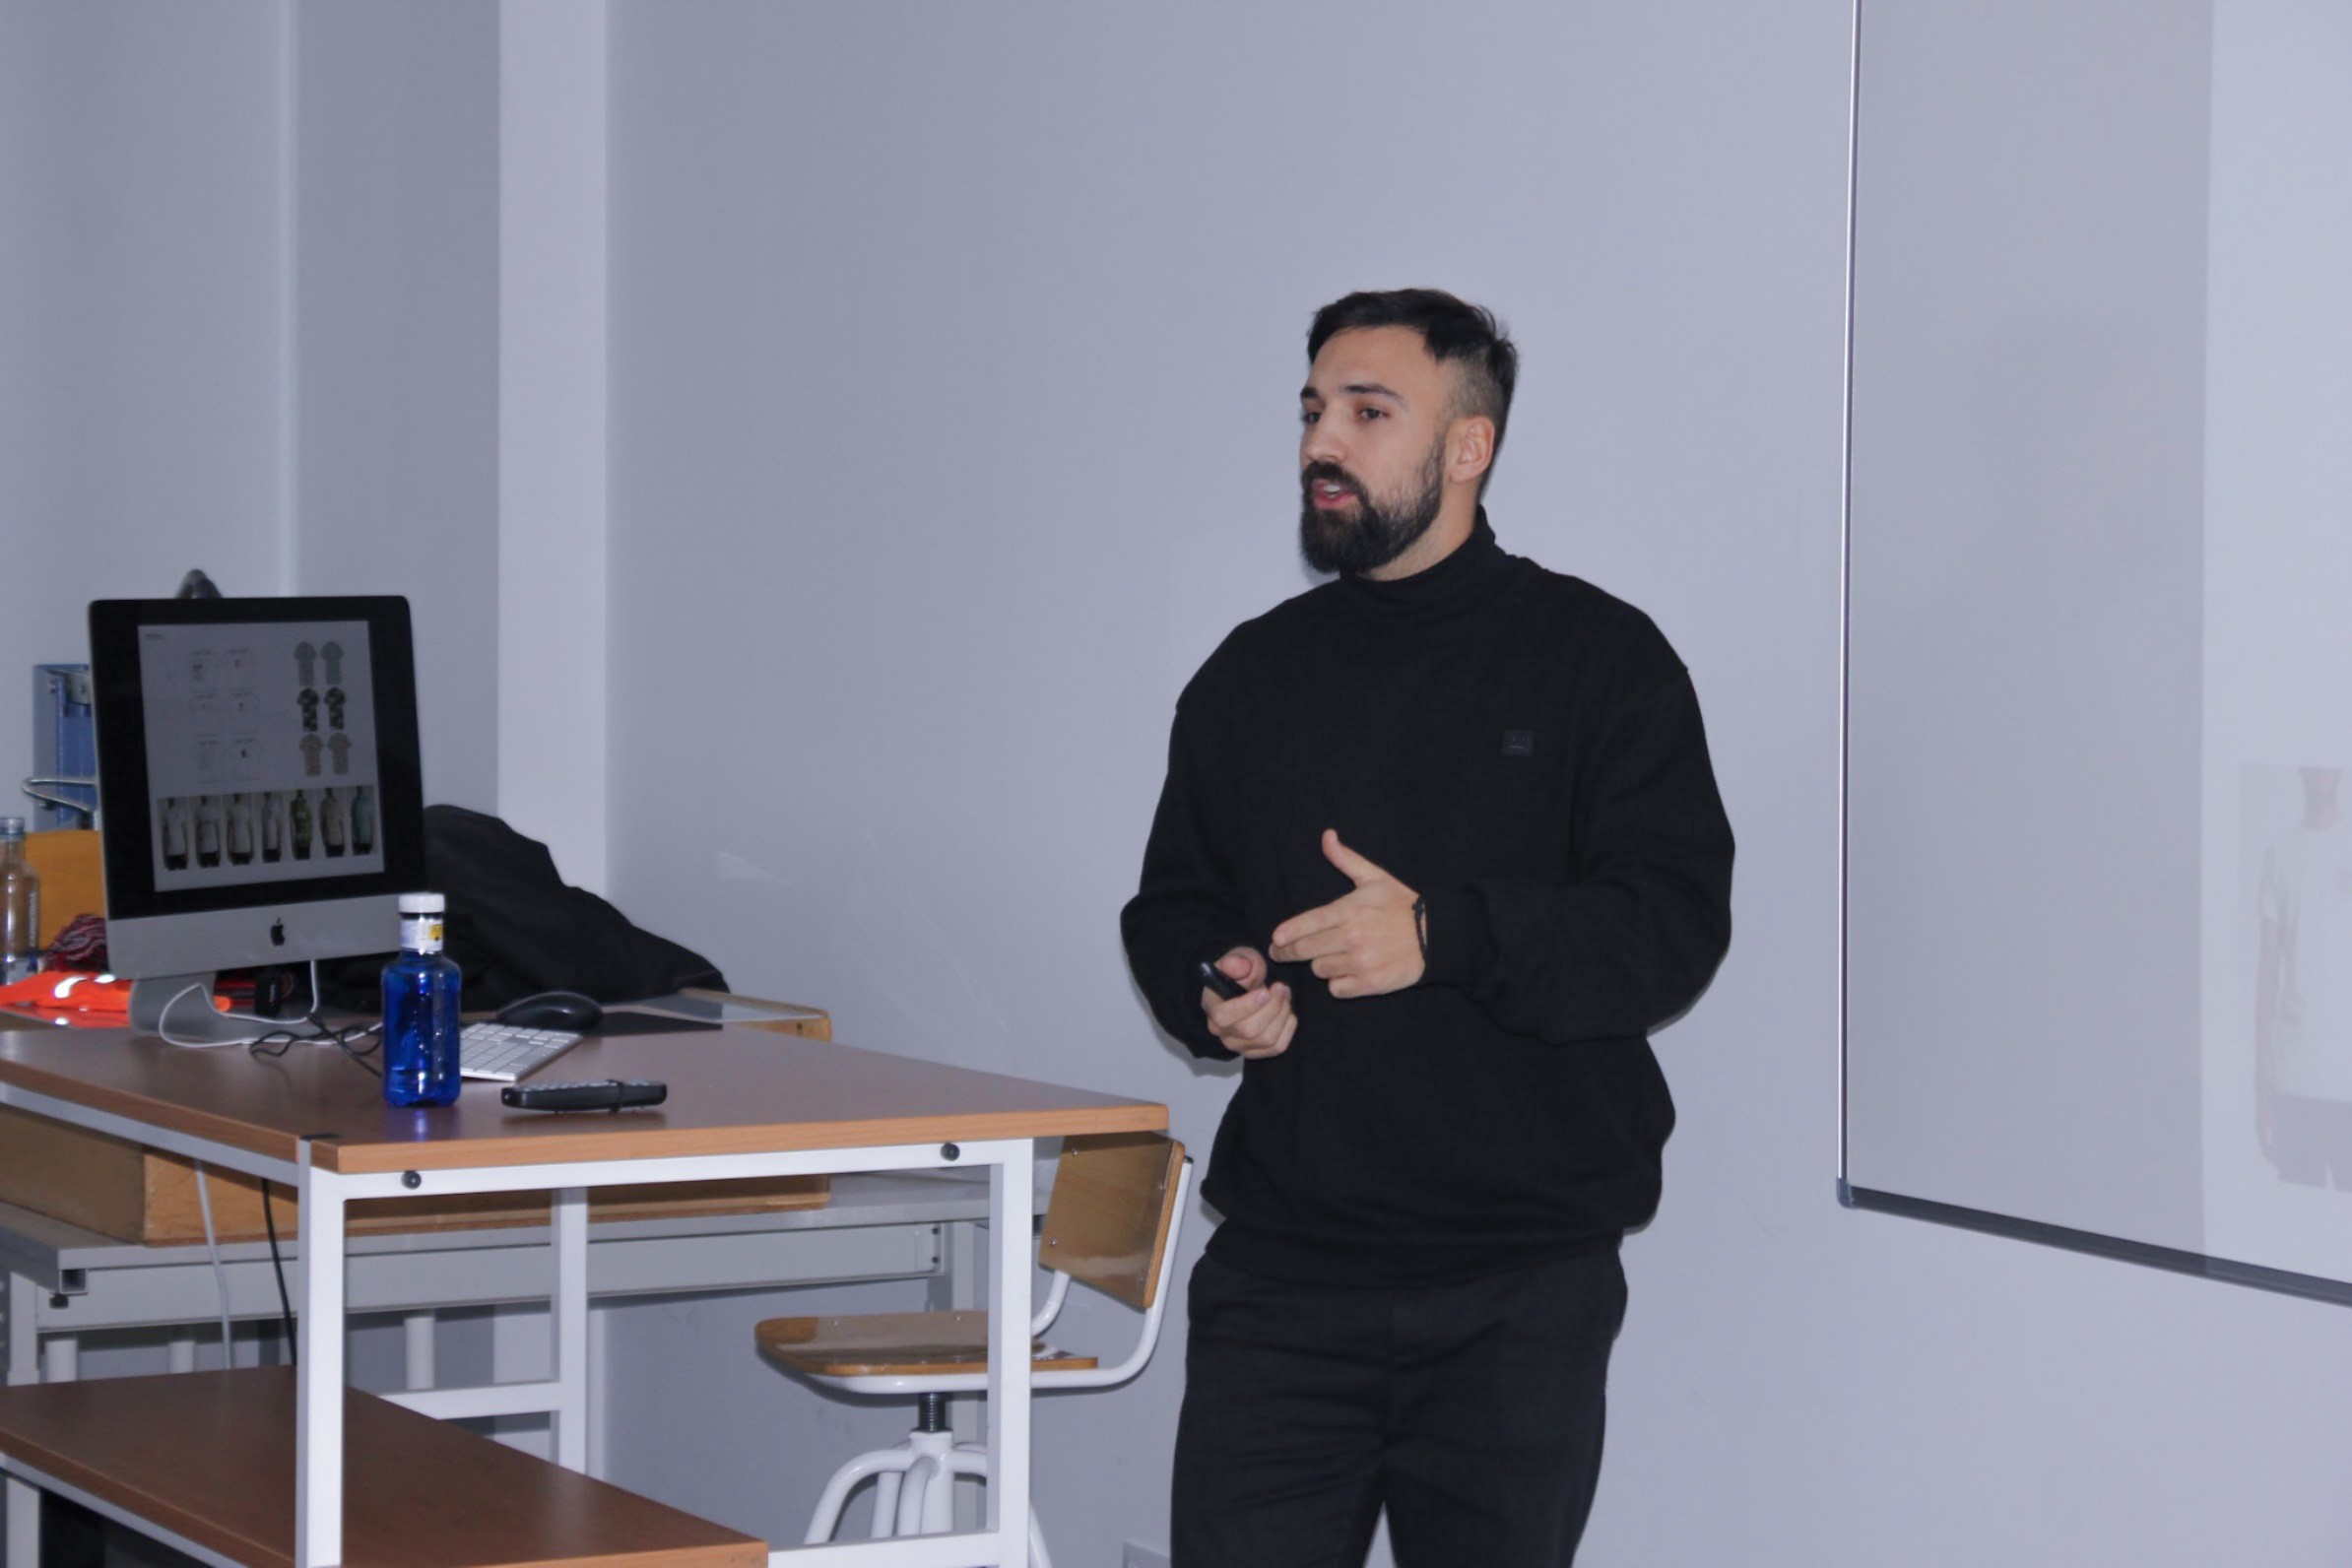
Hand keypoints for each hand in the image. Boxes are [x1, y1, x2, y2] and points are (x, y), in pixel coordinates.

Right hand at [1201, 947, 1294, 1059]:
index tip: (1264, 992)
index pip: (1223, 1017)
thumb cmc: (1242, 973)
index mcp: (1212, 1007)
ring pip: (1266, 1039)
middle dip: (1272, 1007)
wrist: (1248, 988)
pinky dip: (1288, 1028)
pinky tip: (1286, 1012)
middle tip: (1281, 988)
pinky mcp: (1256, 1051)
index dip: (1246, 1007)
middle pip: (1249, 1030)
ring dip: (1282, 1015)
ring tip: (1284, 995)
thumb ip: (1237, 961)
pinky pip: (1277, 1047)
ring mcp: (1239, 1045)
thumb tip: (1238, 966)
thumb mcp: (1239, 958)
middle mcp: (1222, 1031)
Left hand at [1268, 830, 1423, 998]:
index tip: (1275, 939)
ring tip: (1332, 955)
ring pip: (1320, 970)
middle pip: (1306, 951)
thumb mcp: (1375, 878)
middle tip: (1281, 952)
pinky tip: (1347, 971)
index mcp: (1350, 910)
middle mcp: (1353, 937)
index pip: (1309, 924)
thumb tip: (1327, 836)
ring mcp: (1361, 962)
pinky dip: (1338, 983)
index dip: (1288, 933)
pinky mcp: (1370, 984)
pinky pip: (1337, 989)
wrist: (1435, 936)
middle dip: (1289, 952)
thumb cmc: (1401, 905)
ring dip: (1321, 964)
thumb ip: (1346, 859)